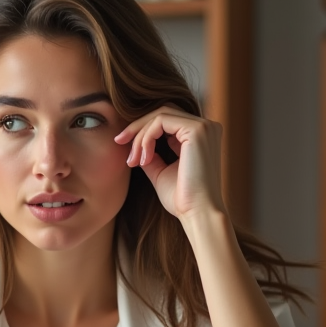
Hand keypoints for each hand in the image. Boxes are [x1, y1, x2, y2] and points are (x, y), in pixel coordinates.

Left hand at [114, 105, 224, 219]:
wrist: (197, 214)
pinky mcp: (197, 130)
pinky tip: (143, 159)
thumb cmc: (182, 199)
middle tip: (119, 142)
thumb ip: (151, 155)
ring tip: (133, 159)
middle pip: (163, 112)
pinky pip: (161, 122)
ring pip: (160, 115)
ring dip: (140, 135)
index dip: (143, 129)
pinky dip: (146, 137)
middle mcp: (206, 127)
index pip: (167, 120)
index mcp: (200, 137)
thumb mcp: (161, 172)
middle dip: (137, 127)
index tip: (121, 143)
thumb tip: (135, 144)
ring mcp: (204, 127)